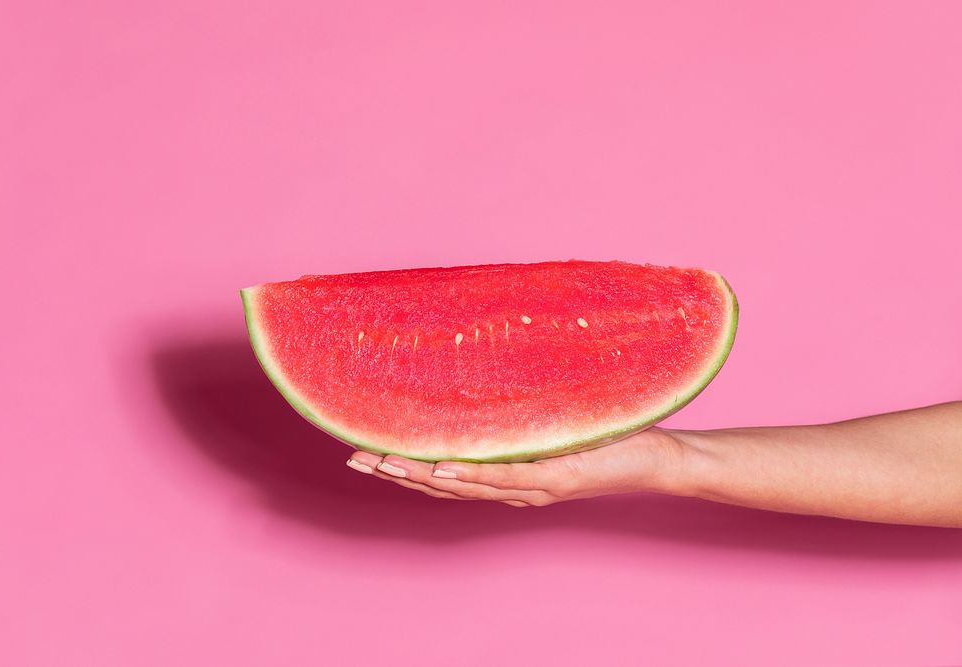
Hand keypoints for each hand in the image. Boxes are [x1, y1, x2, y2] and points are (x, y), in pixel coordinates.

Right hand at [345, 427, 689, 506]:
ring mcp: (534, 484)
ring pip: (466, 484)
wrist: (658, 460)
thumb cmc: (609, 436)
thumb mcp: (556, 417)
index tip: (365, 448)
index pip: (446, 471)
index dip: (404, 464)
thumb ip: (523, 402)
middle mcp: (515, 485)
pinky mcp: (557, 476)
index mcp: (509, 472)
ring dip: (421, 476)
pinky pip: (507, 476)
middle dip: (396, 472)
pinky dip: (473, 475)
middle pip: (442, 483)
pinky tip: (444, 468)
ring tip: (383, 463)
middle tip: (354, 457)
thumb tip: (492, 361)